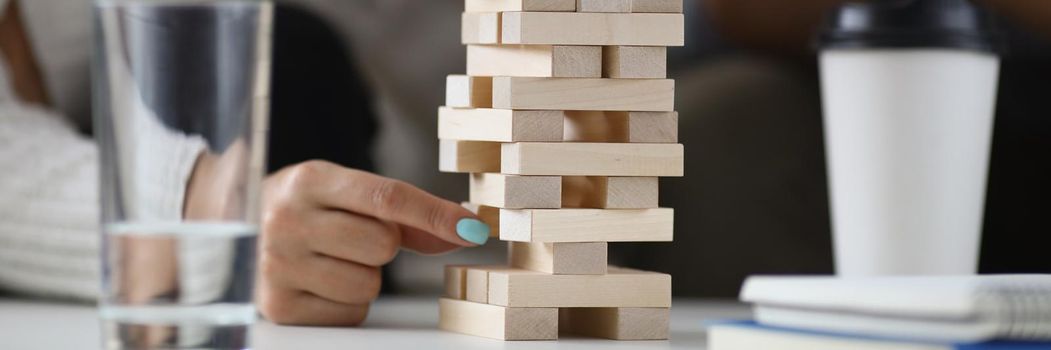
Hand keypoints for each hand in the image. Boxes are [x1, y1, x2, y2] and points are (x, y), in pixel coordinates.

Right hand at [256, 160, 489, 325]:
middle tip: (350, 237)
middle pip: (383, 245)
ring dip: (363, 277)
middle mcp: (287, 220)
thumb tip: (466, 230)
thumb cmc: (309, 210)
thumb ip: (408, 214)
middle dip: (382, 245)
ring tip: (330, 260)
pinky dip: (345, 303)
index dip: (436, 215)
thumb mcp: (346, 195)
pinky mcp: (278, 306)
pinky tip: (319, 283)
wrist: (236, 231)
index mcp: (309, 181)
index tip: (473, 229)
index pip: (387, 197)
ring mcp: (278, 265)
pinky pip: (350, 313)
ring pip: (369, 284)